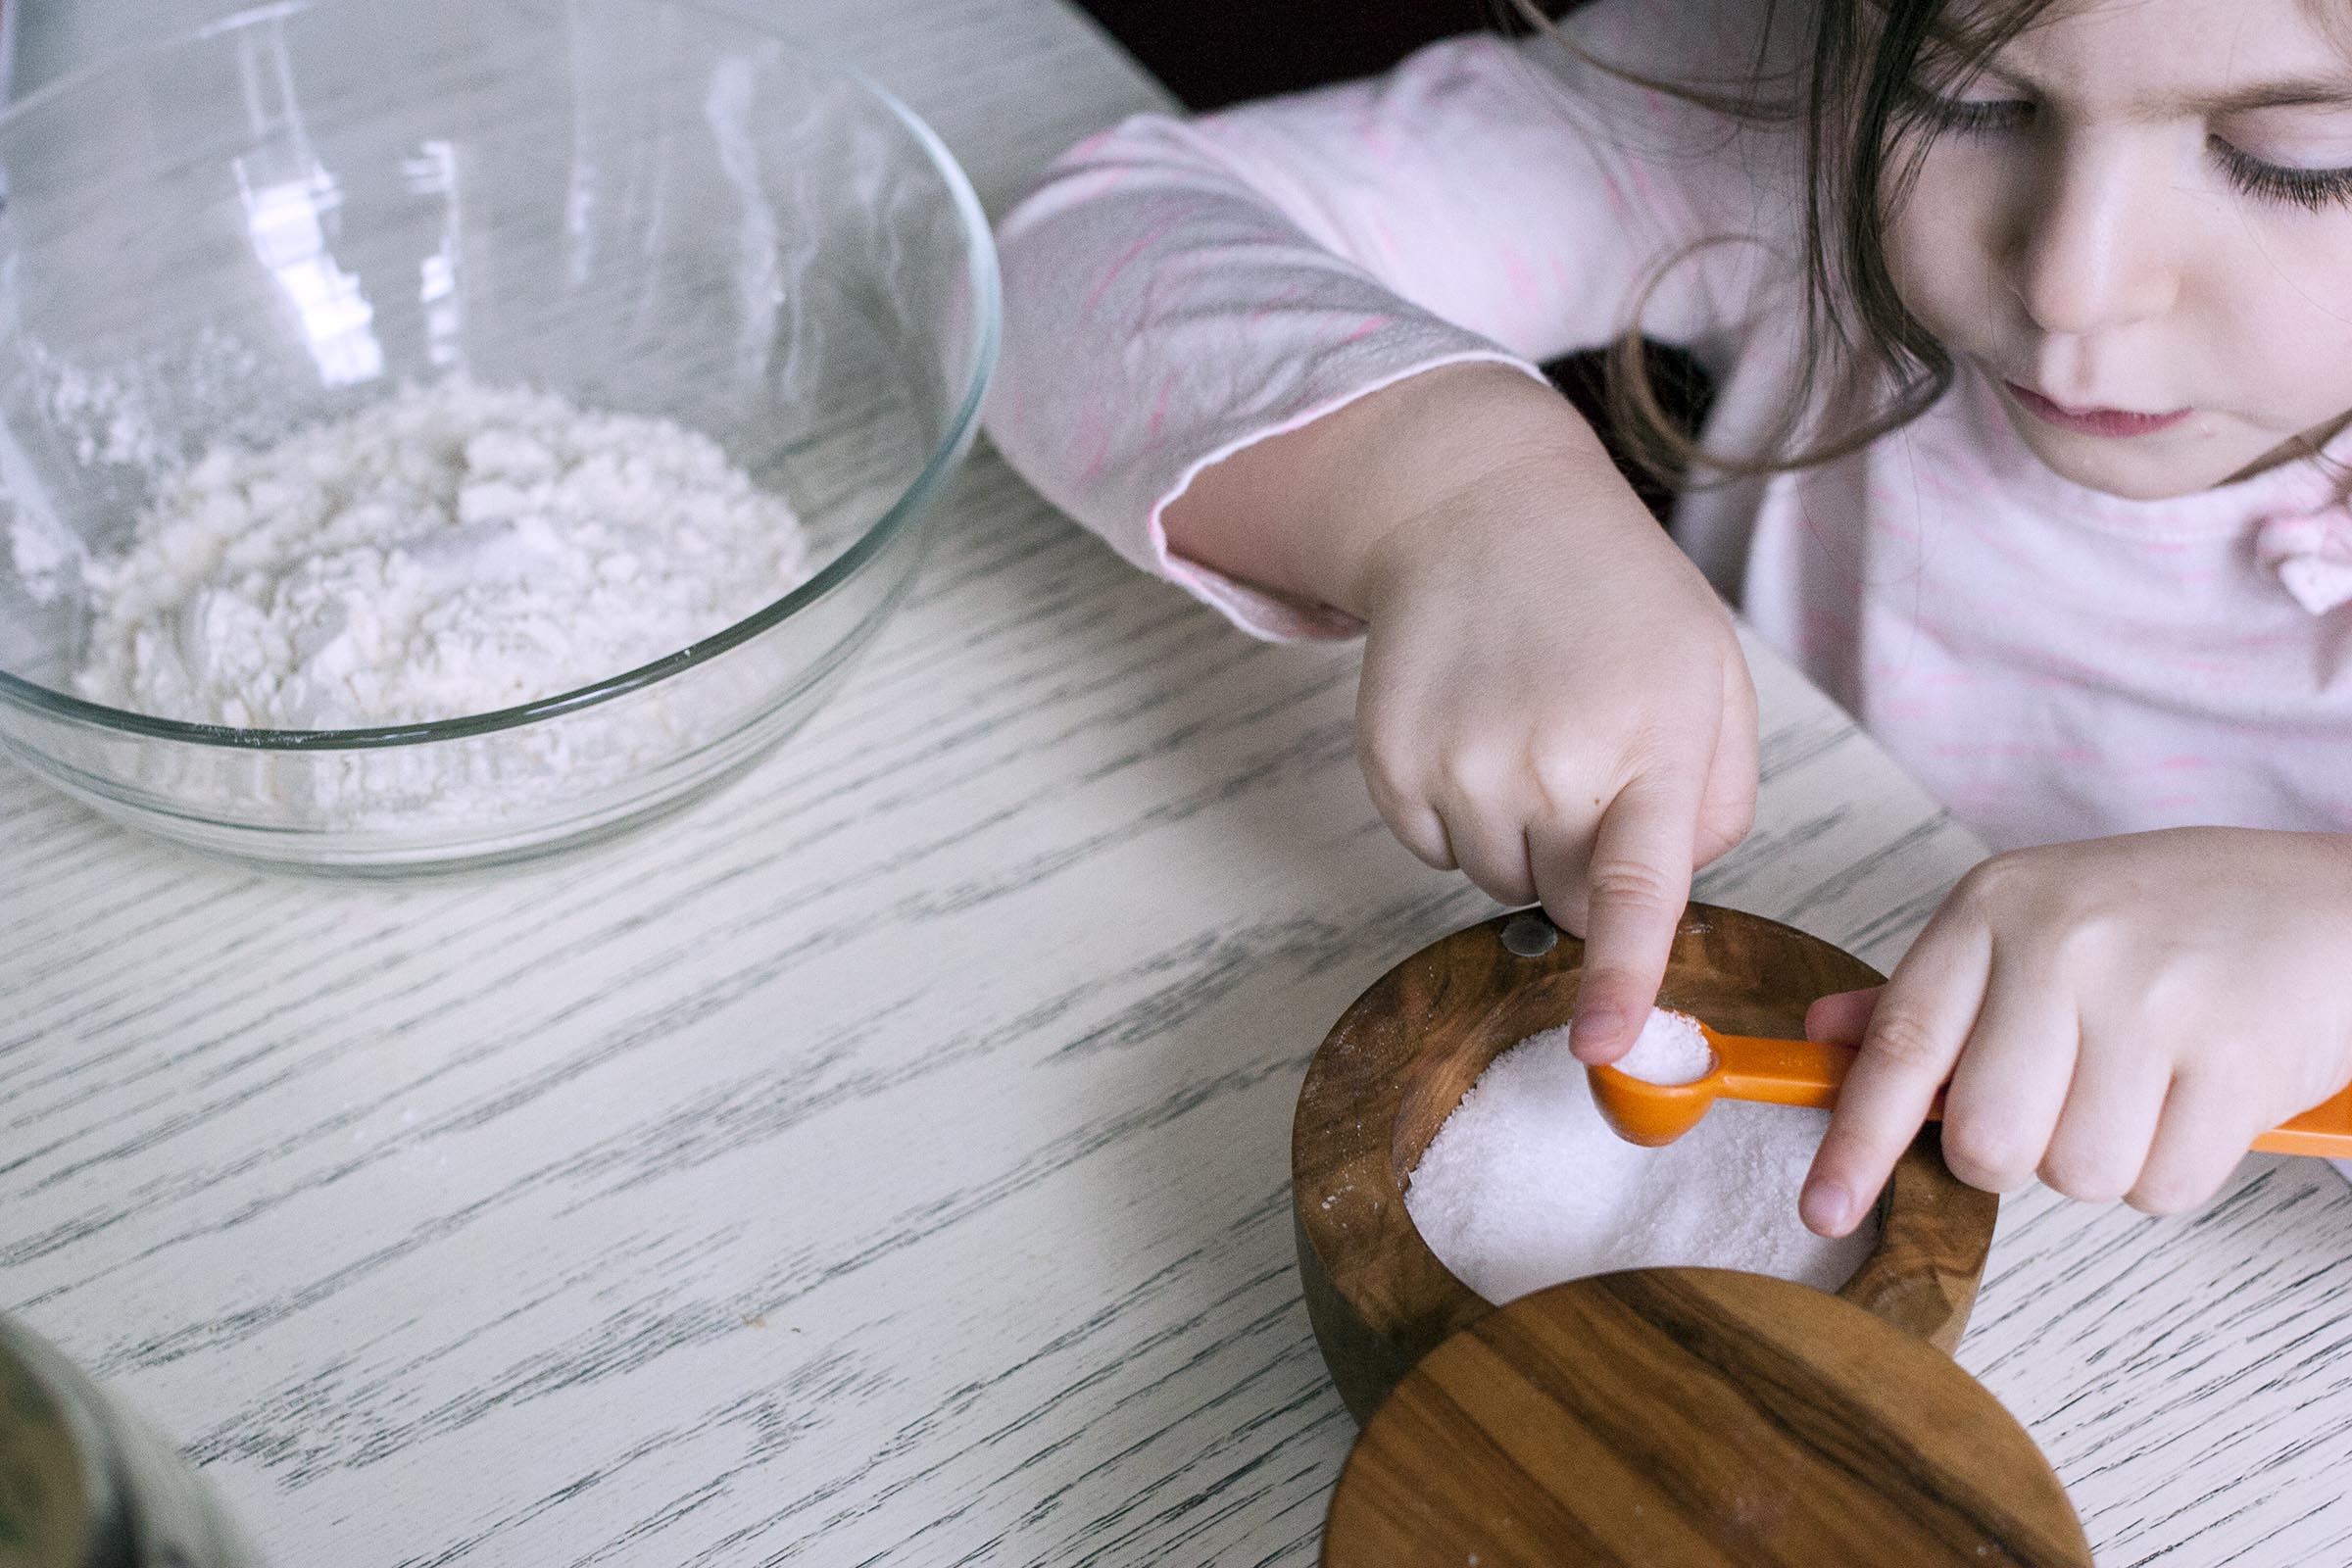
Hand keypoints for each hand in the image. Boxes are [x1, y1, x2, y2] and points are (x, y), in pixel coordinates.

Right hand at [1163, 363, 1756, 1063]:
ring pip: (1502, 884)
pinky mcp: (1392, 768)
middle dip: (1592, 865)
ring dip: (1523, 837)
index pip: (1638, 887)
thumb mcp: (1714, 677)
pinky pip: (1437, 851)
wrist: (1478, 510)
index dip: (1622, 980)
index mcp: (1650, 740)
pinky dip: (1461, 813)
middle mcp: (1548, 761)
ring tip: (1529, 730)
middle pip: (1573, 904)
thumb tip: (1664, 899)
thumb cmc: (1615, 603)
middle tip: (1593, 763)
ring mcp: (1459, 765)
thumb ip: (1720, 802)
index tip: (1605, 1048)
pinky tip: (1476, 728)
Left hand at [1798, 828, 2351, 1235]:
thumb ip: (1927, 995)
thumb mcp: (2032, 923)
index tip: (1822, 1207)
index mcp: (1995, 910)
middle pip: (1988, 1142)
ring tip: (2142, 1083)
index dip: (1855, 1140)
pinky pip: (2162, 1188)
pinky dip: (2174, 1168)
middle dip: (2017, 1153)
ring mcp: (2153, 1003)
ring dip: (2104, 1159)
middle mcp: (2064, 948)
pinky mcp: (2235, 1062)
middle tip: (2061, 1100)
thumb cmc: (2164, 919)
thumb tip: (1827, 1041)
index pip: (1902, 1046)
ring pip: (2076, 1176)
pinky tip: (2192, 1098)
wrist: (2327, 901)